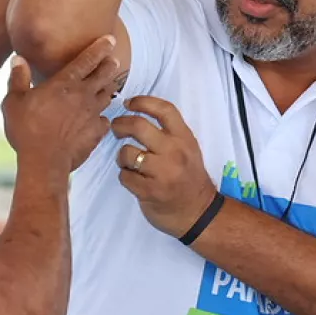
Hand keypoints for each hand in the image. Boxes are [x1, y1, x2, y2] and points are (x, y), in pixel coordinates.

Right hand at [2, 35, 119, 172]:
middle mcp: (83, 95)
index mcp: (64, 83)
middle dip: (110, 65)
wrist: (44, 162)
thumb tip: (18, 58)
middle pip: (105, 75)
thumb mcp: (13, 102)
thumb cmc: (26, 130)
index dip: (100, 47)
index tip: (110, 39)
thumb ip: (18, 78)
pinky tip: (99, 119)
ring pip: (108, 96)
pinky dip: (103, 118)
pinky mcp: (97, 133)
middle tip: (113, 60)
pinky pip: (105, 121)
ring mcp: (93, 114)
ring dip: (108, 89)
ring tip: (108, 86)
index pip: (87, 59)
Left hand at [111, 96, 218, 237]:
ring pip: (127, 153)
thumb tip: (137, 114)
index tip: (129, 103)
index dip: (143, 102)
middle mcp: (174, 152)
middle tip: (116, 128)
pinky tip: (132, 178)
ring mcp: (162, 173)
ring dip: (121, 156)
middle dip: (121, 124)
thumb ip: (169, 133)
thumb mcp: (188, 149)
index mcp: (184, 138)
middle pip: (139, 126)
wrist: (199, 212)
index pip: (164, 110)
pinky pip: (125, 176)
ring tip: (127, 161)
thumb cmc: (189, 177)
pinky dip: (124, 176)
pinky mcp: (150, 192)